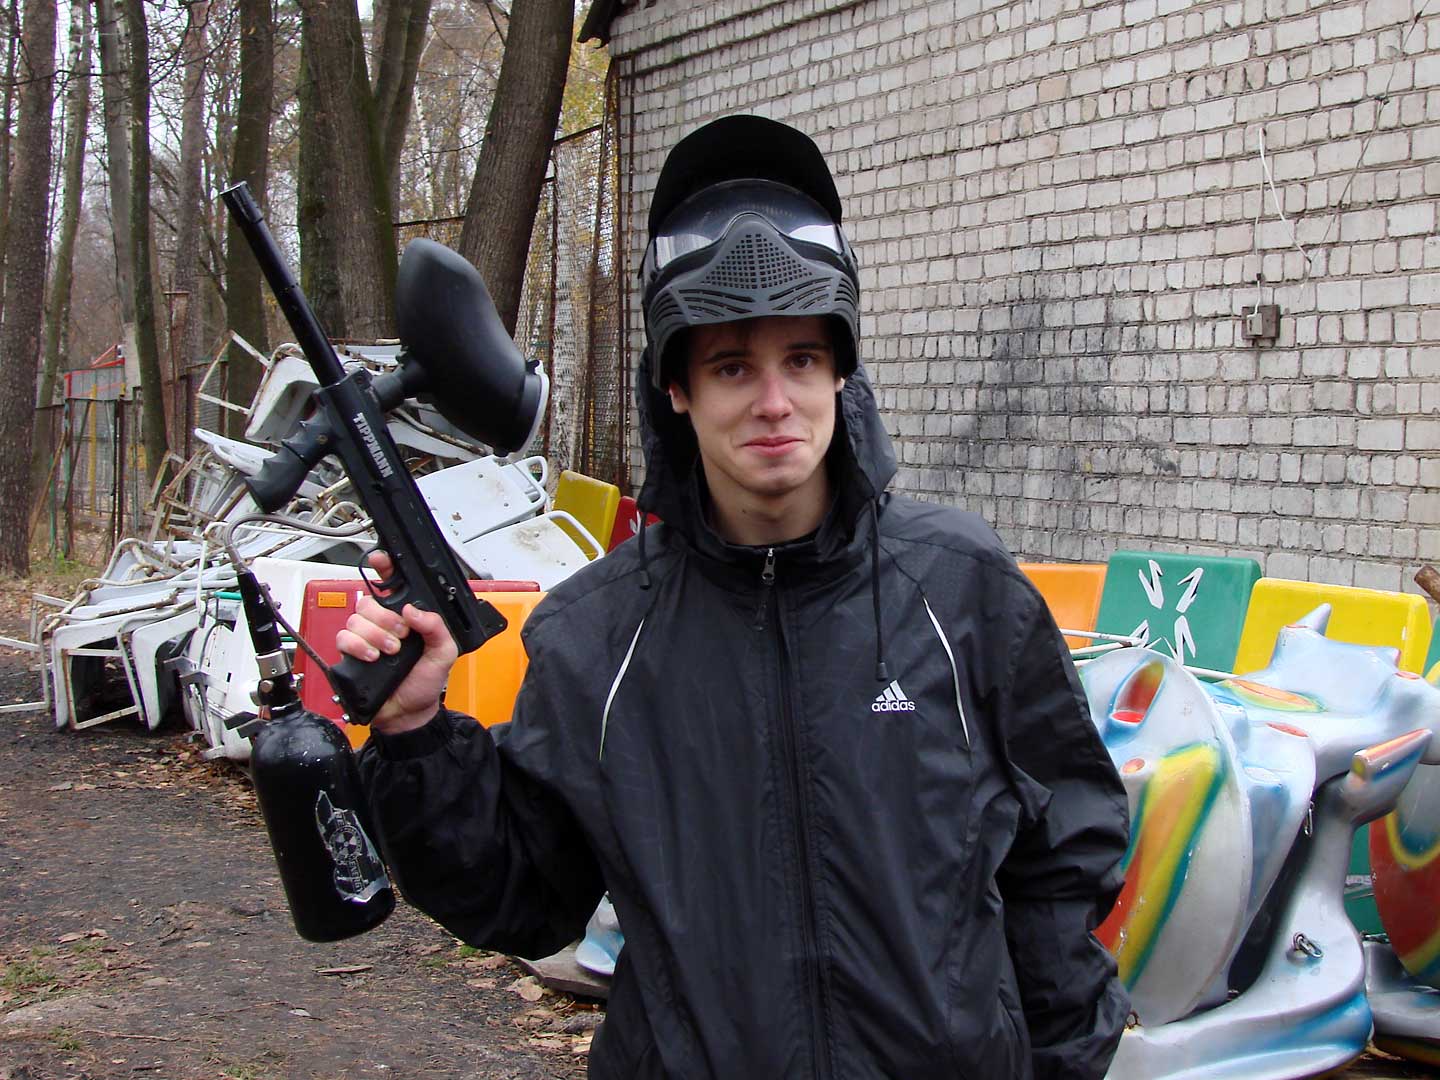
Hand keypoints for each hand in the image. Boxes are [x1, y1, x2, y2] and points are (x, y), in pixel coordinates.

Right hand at [335, 551, 458, 733]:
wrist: (409, 714)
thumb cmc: (426, 682)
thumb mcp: (443, 652)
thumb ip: (436, 627)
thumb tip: (412, 611)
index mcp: (406, 617)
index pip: (392, 584)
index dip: (384, 568)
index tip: (382, 561)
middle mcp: (384, 623)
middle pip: (369, 601)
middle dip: (385, 617)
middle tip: (401, 635)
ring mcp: (366, 638)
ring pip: (356, 618)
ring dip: (375, 635)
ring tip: (390, 652)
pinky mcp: (352, 654)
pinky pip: (343, 638)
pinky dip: (359, 646)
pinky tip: (373, 656)